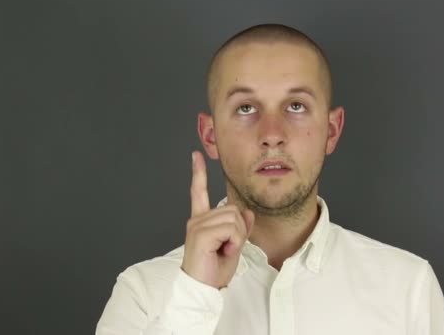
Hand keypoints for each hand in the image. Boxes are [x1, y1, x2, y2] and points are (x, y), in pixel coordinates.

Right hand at [181, 151, 254, 288]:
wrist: (204, 288)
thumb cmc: (215, 269)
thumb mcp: (235, 245)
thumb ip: (241, 227)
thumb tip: (247, 212)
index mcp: (202, 220)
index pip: (199, 191)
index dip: (198, 173)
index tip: (196, 156)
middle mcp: (197, 219)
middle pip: (233, 209)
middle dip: (239, 229)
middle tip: (228, 247)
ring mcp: (197, 225)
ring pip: (234, 218)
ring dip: (237, 237)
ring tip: (224, 250)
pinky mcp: (200, 234)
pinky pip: (230, 228)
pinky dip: (233, 242)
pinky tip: (223, 251)